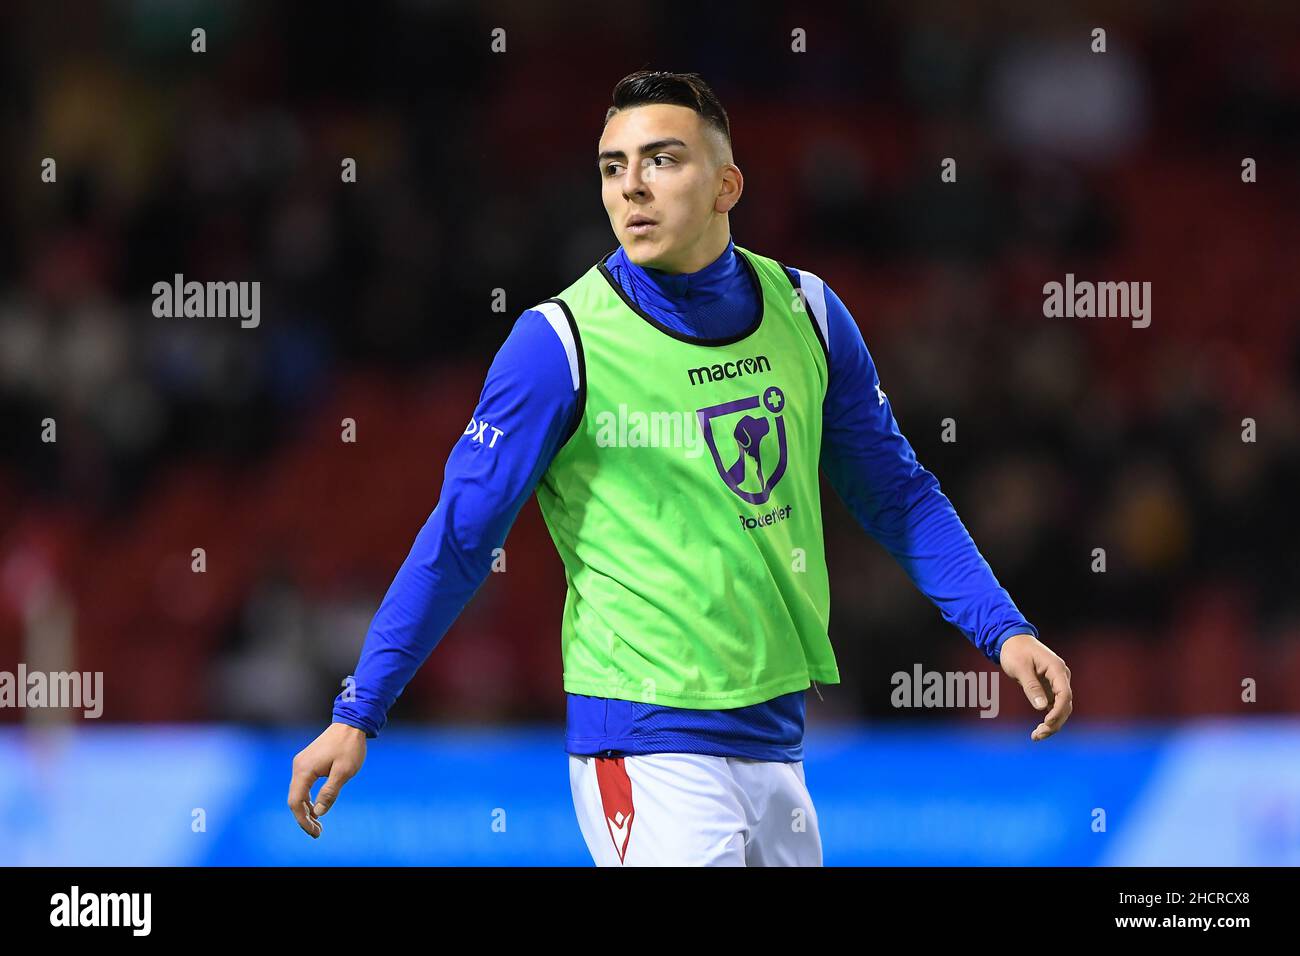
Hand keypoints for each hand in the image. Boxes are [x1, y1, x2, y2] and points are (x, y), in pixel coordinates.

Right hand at [288, 722, 367, 837]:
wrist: (351, 724)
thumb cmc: (349, 747)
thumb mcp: (344, 772)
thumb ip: (329, 792)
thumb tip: (318, 812)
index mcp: (304, 770)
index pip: (296, 802)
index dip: (303, 820)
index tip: (314, 832)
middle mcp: (298, 766)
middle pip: (295, 799)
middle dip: (304, 818)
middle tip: (317, 833)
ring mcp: (302, 763)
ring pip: (298, 793)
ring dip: (306, 809)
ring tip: (318, 824)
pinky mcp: (307, 762)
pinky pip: (303, 785)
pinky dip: (308, 798)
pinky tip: (316, 808)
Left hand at [998, 633, 1072, 741]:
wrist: (1012, 641)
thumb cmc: (1015, 652)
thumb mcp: (1020, 668)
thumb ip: (1031, 687)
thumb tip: (1041, 707)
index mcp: (1057, 669)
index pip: (1065, 694)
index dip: (1058, 711)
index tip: (1047, 722)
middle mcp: (1061, 677)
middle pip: (1065, 704)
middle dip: (1055, 722)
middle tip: (1038, 734)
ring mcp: (1057, 683)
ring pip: (1061, 708)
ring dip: (1052, 723)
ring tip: (1036, 736)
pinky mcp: (1050, 688)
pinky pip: (1053, 706)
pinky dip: (1048, 718)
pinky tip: (1038, 730)